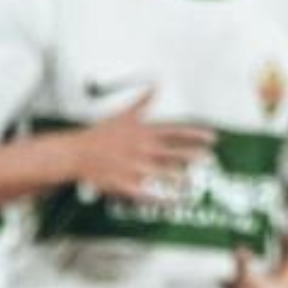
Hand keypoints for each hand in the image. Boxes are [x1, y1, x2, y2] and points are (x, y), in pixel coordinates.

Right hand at [68, 90, 214, 201]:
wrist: (75, 154)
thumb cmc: (99, 134)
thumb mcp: (124, 114)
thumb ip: (143, 101)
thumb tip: (156, 85)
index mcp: (144, 133)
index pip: (176, 132)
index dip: (196, 134)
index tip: (212, 137)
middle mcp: (143, 150)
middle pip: (174, 153)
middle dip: (194, 156)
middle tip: (210, 158)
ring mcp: (135, 168)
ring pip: (164, 174)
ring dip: (181, 178)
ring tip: (195, 182)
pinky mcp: (126, 185)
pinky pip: (147, 194)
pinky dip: (161, 199)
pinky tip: (172, 202)